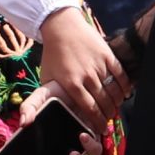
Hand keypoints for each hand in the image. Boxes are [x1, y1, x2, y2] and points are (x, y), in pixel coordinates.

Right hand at [17, 85, 101, 154]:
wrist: (73, 80)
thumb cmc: (54, 92)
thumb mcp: (38, 97)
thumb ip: (28, 108)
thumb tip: (24, 123)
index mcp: (53, 146)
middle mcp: (67, 147)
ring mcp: (81, 142)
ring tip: (81, 138)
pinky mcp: (94, 133)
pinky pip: (95, 147)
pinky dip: (91, 145)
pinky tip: (84, 134)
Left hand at [37, 7, 125, 125]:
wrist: (61, 26)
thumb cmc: (53, 54)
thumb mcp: (45, 78)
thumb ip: (41, 100)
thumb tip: (28, 121)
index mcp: (71, 84)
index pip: (89, 109)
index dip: (97, 121)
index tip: (101, 129)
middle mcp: (87, 76)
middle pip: (103, 102)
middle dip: (108, 114)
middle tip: (109, 119)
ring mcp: (98, 65)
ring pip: (114, 90)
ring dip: (117, 102)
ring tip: (116, 107)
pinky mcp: (107, 55)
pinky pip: (121, 75)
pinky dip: (125, 86)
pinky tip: (125, 93)